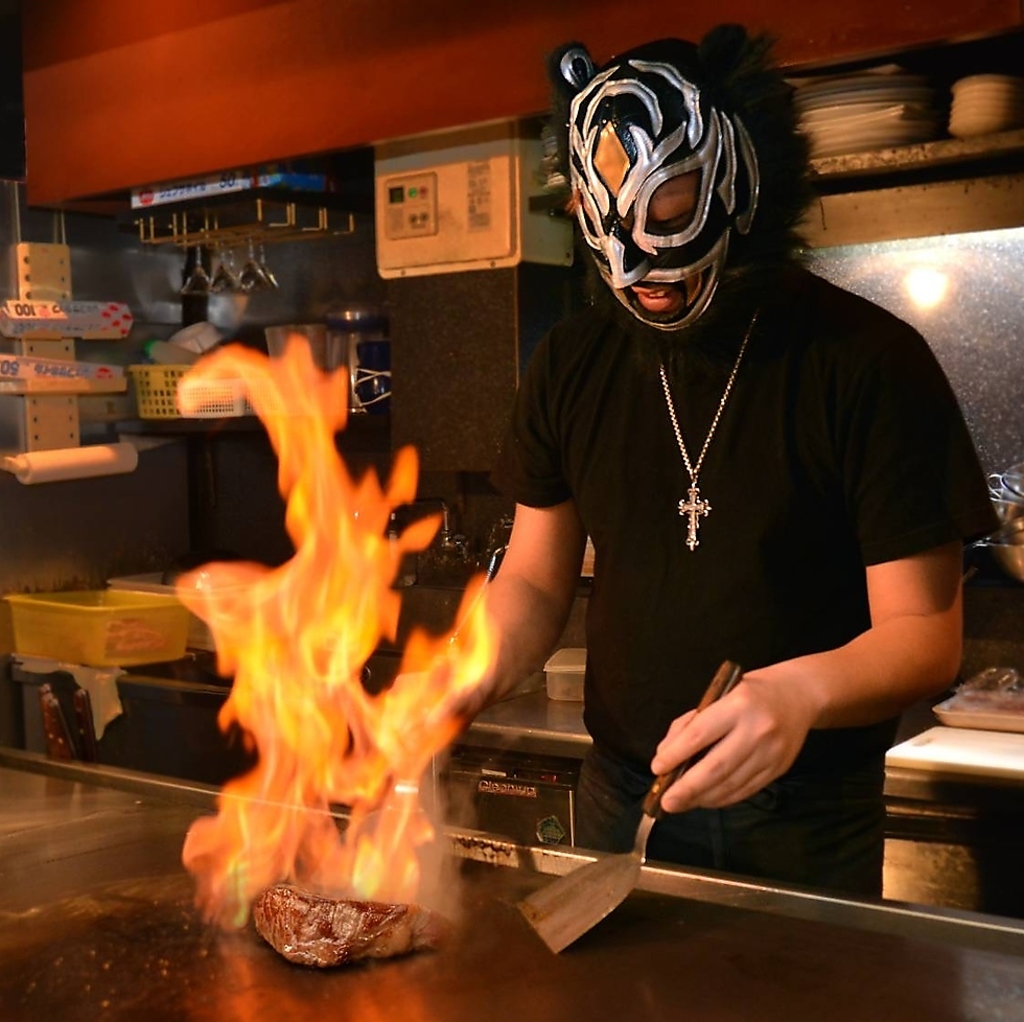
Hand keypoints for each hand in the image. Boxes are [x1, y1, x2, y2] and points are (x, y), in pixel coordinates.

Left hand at [649, 668, 818, 811]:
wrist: (798, 696)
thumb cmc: (749, 693)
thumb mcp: (718, 695)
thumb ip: (690, 723)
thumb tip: (665, 755)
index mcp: (737, 705)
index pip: (700, 734)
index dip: (676, 754)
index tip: (657, 768)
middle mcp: (756, 730)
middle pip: (716, 766)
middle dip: (688, 787)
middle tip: (667, 801)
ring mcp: (770, 753)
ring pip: (731, 784)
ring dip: (703, 797)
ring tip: (682, 803)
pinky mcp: (778, 769)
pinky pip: (745, 791)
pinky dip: (722, 798)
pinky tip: (706, 799)